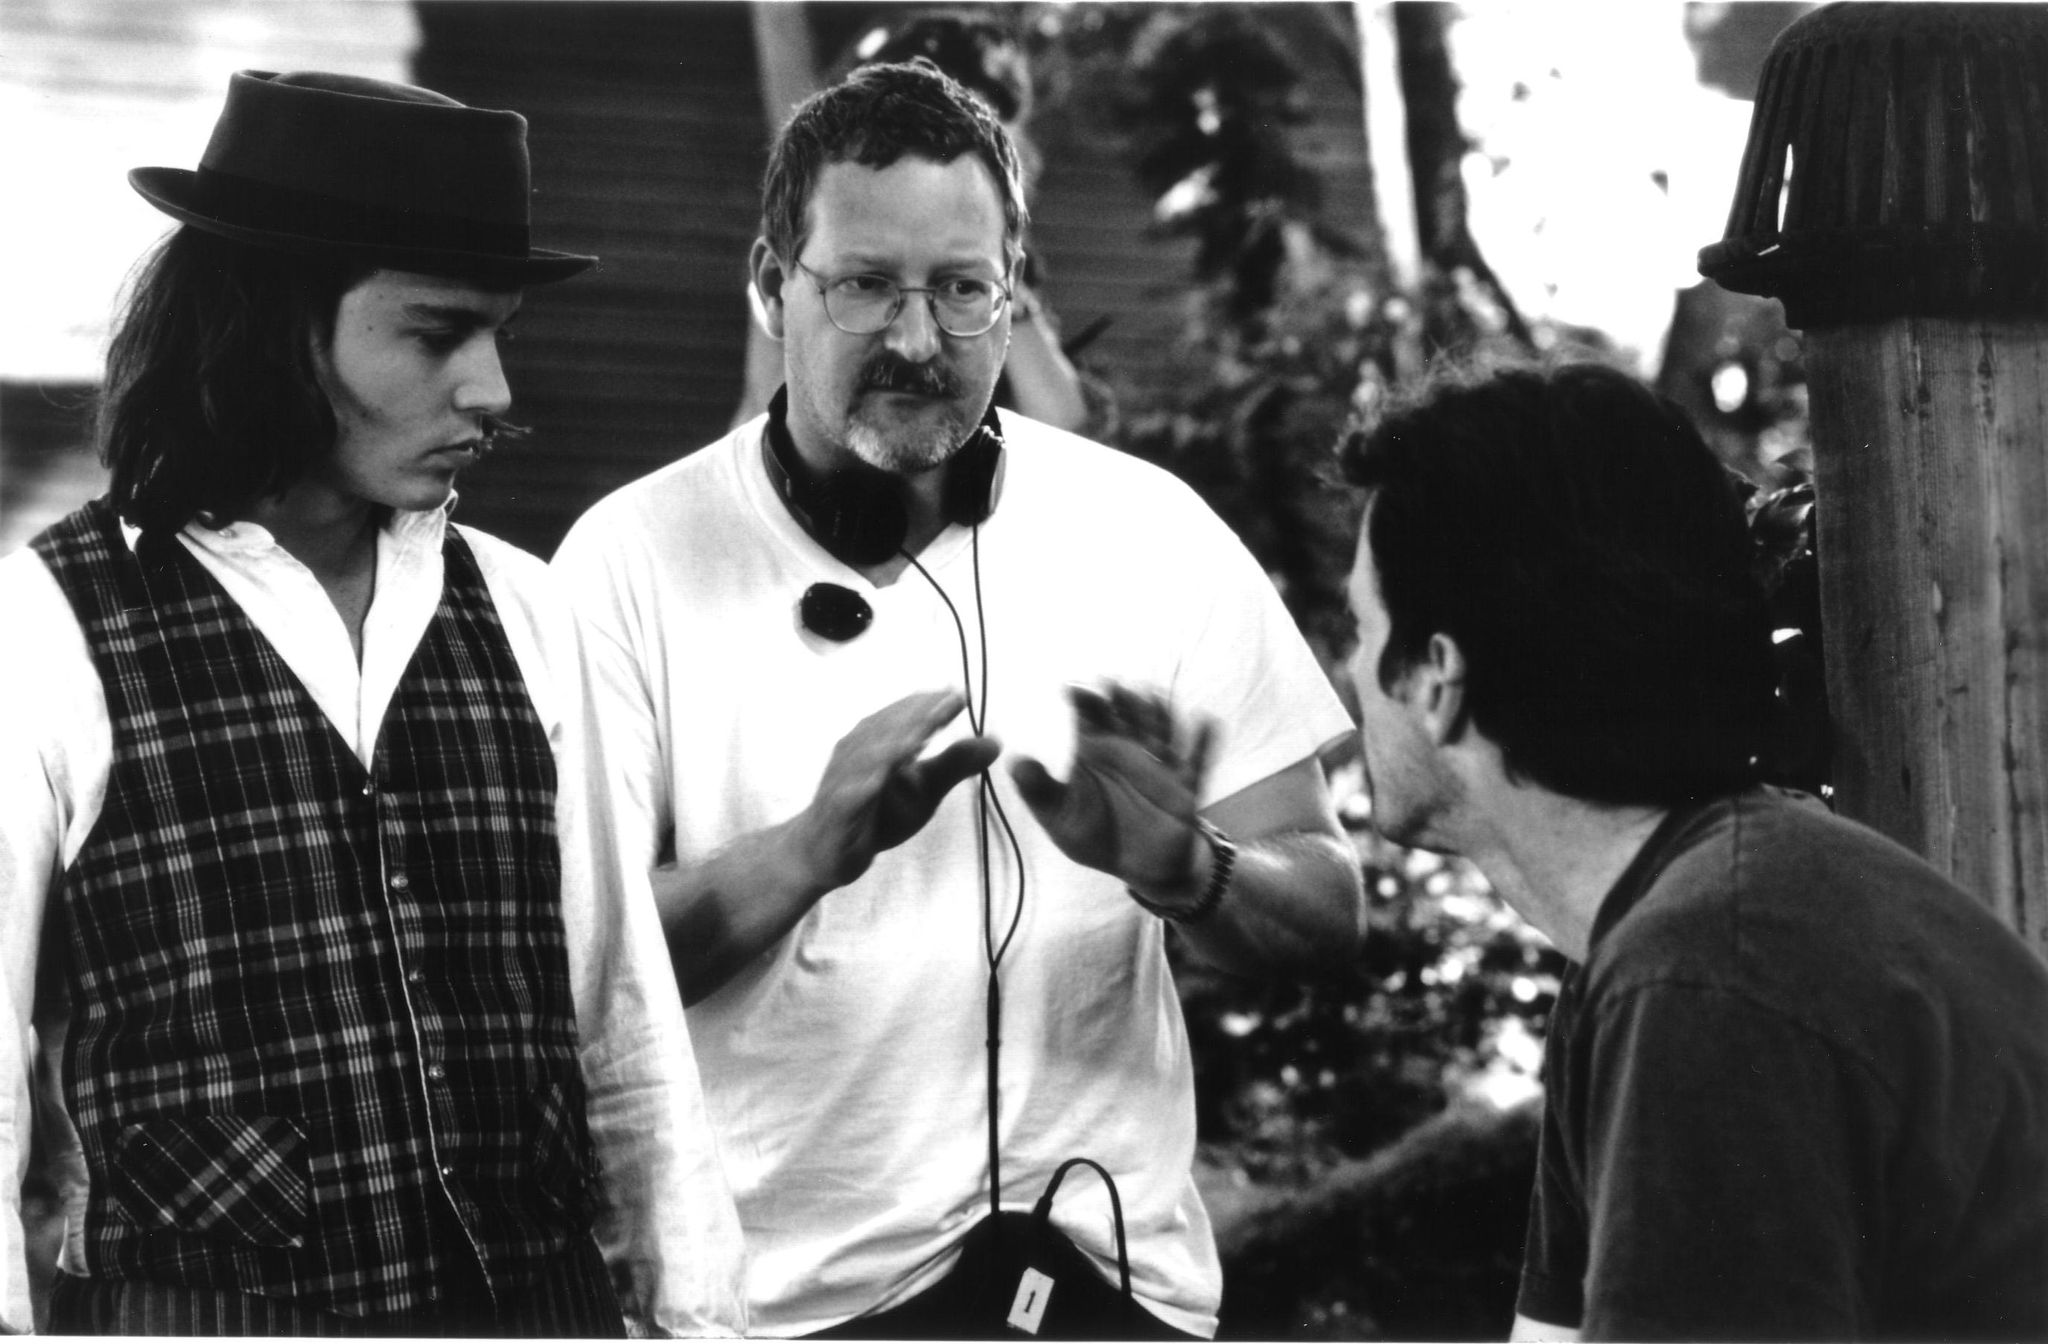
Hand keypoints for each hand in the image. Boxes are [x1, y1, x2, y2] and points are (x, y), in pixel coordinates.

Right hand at [797, 689, 1000, 890]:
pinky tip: (877, 780)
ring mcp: (842, 781)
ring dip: (891, 743)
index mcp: (877, 740)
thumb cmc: (876, 811)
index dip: (930, 705)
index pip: (905, 715)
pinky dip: (860, 786)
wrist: (823, 851)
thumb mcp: (924, 788)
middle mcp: (856, 752)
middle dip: (916, 715)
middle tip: (945, 703)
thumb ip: (955, 764)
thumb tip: (997, 741)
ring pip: (866, 758)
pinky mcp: (834, 813)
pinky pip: (846, 798)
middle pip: (886, 729)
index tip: (959, 695)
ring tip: (919, 735)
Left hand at [1009, 684, 1218, 898]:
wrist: (1141, 866)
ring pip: (1161, 731)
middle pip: (1127, 715)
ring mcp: (1159, 766)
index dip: (1083, 701)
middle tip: (1113, 687)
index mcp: (1096, 751)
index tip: (1072, 690)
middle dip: (1122, 700)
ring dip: (1158, 713)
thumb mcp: (1060, 816)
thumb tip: (1014, 761)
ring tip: (1150, 697)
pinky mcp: (1185, 788)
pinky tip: (1206, 721)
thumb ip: (1040, 790)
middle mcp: (1129, 750)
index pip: (1089, 717)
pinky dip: (1203, 743)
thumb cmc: (1097, 834)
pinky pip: (1197, 763)